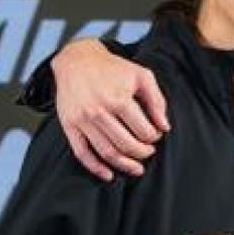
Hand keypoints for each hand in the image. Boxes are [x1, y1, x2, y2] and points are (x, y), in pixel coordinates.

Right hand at [52, 39, 170, 180]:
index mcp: (119, 99)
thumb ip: (157, 100)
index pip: (144, 131)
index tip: (155, 135)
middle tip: (148, 151)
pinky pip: (82, 154)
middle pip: (127, 145)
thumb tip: (164, 126)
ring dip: (125, 165)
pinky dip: (96, 168)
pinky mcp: (69, 126)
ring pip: (107, 153)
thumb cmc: (112, 68)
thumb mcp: (141, 75)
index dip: (154, 137)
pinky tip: (109, 175)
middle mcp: (99, 111)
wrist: (76, 60)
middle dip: (143, 153)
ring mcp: (82, 120)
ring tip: (137, 168)